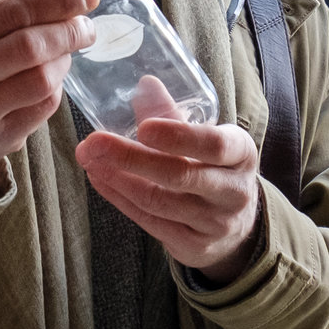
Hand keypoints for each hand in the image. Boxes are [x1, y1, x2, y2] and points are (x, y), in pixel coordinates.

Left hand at [75, 79, 262, 280]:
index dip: (179, 137)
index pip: (215, 145)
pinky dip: (119, 198)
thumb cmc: (214, 168)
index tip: (143, 128)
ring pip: (159, 201)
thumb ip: (173, 115)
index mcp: (241, 154)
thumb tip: (144, 83)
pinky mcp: (194, 246)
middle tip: (94, 142)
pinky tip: (99, 178)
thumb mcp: (207, 139)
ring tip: (88, 158)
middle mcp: (233, 191)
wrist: (236, 224)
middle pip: (180, 175)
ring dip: (117, 178)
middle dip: (131, 158)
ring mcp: (215, 223)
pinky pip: (149, 222)